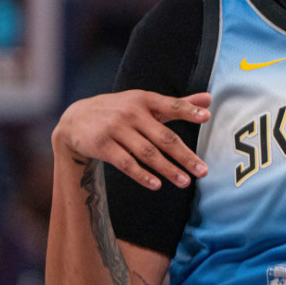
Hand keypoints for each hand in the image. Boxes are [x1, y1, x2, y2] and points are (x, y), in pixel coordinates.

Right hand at [52, 90, 211, 189]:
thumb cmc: (121, 111)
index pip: (170, 105)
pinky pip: (126, 163)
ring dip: (168, 169)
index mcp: (145, 100)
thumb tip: (209, 100)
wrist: (76, 118)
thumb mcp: (146, 103)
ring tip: (185, 182)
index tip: (206, 117)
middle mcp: (131, 112)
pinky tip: (157, 185)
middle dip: (185, 155)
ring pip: (147, 153)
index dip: (188, 111)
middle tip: (204, 171)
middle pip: (163, 137)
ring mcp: (116, 129)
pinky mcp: (102, 145)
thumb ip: (178, 104)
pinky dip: (142, 175)